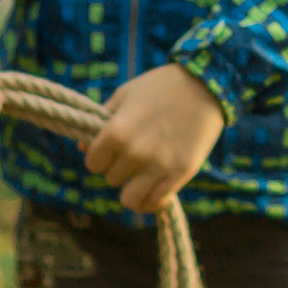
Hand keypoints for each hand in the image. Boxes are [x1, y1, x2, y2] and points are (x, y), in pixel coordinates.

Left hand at [84, 65, 226, 213]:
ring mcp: (159, 165)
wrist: (206, 84)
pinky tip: (154, 190)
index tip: (111, 150)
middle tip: (135, 152)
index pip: (93, 163)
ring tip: (141, 176)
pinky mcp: (180, 173)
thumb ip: (103, 120)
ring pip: (129, 199)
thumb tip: (81, 148)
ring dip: (133, 189)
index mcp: (117, 132)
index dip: (100, 156)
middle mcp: (135, 153)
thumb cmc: (161, 86)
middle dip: (120, 167)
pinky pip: (156, 203)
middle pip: (111, 178)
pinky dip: (151, 201)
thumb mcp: (126, 94)